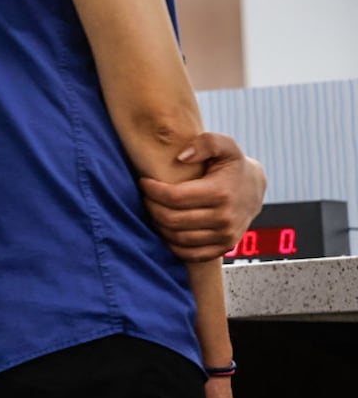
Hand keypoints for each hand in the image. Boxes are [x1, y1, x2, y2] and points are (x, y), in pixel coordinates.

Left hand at [140, 132, 265, 261]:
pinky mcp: (224, 247)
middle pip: (172, 220)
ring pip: (177, 238)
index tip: (143, 182)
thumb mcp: (225, 145)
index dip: (152, 190)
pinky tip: (165, 228)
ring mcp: (225, 236)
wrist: (255, 188)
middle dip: (151, 207)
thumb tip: (182, 157)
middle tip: (145, 196)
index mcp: (220, 193)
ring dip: (158, 225)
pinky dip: (172, 244)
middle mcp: (224, 218)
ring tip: (154, 209)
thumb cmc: (233, 165)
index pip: (174, 197)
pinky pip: (190, 254)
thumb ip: (205, 143)